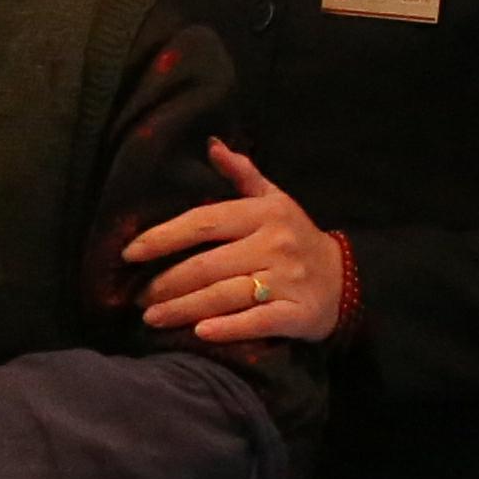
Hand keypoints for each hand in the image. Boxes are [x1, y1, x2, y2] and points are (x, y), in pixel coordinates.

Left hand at [127, 143, 344, 344]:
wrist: (347, 279)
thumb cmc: (297, 237)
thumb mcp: (275, 200)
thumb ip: (242, 175)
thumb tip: (212, 145)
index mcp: (264, 214)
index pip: (204, 222)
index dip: (163, 237)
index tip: (130, 253)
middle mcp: (275, 244)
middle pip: (207, 265)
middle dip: (166, 283)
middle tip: (138, 297)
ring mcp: (287, 281)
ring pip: (225, 295)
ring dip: (183, 309)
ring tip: (153, 318)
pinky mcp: (298, 313)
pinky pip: (257, 322)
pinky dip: (228, 328)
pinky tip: (200, 333)